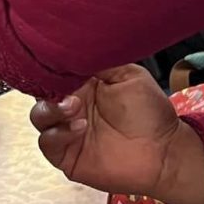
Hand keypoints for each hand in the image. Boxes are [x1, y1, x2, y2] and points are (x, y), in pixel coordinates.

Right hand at [30, 65, 203, 203]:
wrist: (164, 151)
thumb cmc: (150, 114)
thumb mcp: (128, 75)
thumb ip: (99, 62)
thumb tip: (74, 48)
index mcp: (83, 84)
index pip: (55, 72)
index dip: (50, 67)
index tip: (55, 62)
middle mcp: (71, 105)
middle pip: (41, 93)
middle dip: (48, 88)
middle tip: (67, 89)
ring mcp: (67, 130)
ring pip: (39, 117)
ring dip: (51, 110)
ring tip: (74, 108)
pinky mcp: (66, 155)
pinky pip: (48, 143)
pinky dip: (58, 134)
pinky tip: (80, 127)